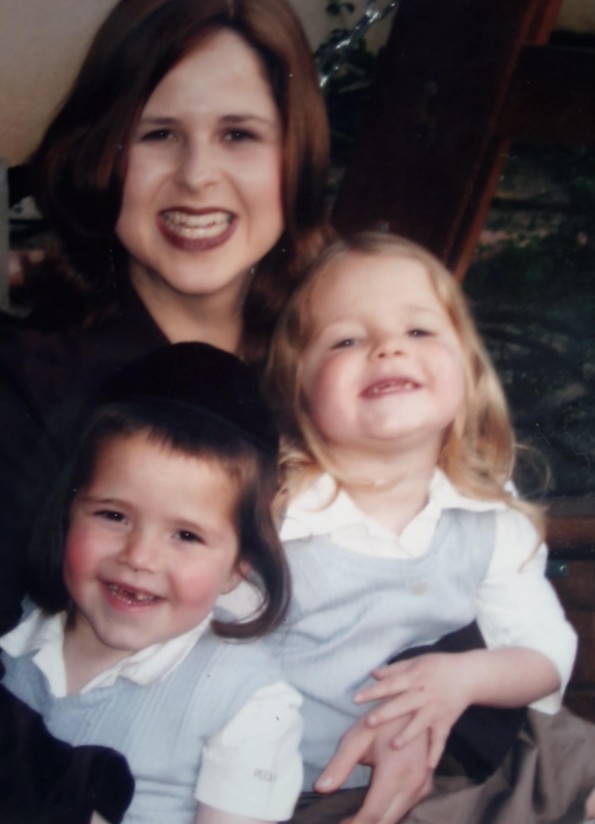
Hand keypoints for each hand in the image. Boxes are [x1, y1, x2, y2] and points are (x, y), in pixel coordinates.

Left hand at [315, 713, 431, 823]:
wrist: (412, 704)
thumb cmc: (381, 718)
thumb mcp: (357, 737)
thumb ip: (339, 765)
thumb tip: (320, 788)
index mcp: (397, 771)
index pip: (373, 814)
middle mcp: (414, 782)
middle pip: (386, 821)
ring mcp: (423, 785)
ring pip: (396, 817)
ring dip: (375, 822)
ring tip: (351, 820)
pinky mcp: (425, 786)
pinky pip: (405, 809)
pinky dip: (387, 815)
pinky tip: (369, 814)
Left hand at [354, 653, 474, 767]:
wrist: (468, 675)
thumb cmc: (437, 666)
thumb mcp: (416, 661)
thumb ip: (394, 669)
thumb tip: (372, 674)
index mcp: (414, 677)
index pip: (390, 685)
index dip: (373, 692)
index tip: (356, 699)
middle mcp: (423, 694)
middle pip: (402, 704)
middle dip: (386, 714)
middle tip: (369, 722)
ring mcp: (435, 710)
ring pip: (420, 724)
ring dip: (407, 735)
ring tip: (393, 746)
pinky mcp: (446, 722)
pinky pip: (440, 739)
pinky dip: (435, 753)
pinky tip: (427, 767)